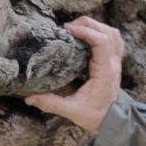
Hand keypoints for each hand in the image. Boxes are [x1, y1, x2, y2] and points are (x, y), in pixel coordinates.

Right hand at [24, 17, 122, 132]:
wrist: (114, 120)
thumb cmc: (95, 116)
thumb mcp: (72, 112)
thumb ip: (51, 104)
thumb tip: (29, 98)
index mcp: (105, 72)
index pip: (102, 42)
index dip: (85, 31)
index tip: (67, 30)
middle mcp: (113, 64)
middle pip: (108, 33)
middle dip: (88, 24)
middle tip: (67, 28)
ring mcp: (116, 62)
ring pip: (113, 33)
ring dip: (95, 26)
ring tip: (76, 28)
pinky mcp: (114, 61)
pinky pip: (114, 39)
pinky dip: (101, 31)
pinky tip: (87, 34)